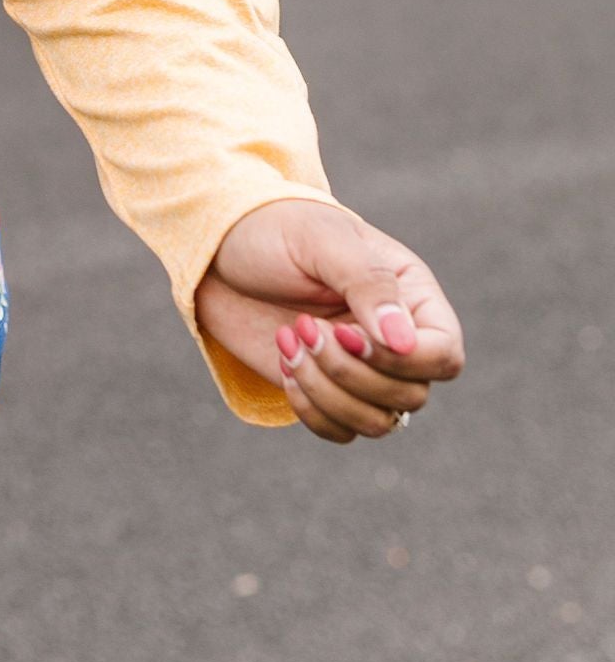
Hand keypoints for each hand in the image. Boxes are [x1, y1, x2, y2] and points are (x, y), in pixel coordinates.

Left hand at [195, 197, 465, 443]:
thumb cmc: (274, 230)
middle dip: (349, 372)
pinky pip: (341, 431)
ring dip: (326, 392)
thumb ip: (368, 284)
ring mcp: (362, 369)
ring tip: (288, 339)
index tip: (343, 331)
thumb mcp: (321, 241)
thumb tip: (406, 342)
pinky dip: (310, 410)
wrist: (218, 250)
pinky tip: (282, 364)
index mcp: (410, 294)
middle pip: (411, 395)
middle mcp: (394, 338)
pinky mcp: (326, 390)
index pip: (444, 354)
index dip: (403, 360)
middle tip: (303, 325)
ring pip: (377, 422)